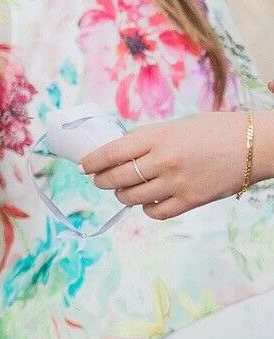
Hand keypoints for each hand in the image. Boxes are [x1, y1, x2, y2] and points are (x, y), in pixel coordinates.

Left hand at [84, 108, 259, 219]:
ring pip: (131, 197)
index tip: (83, 166)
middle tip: (99, 180)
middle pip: (116, 178)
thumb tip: (119, 151)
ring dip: (121, 195)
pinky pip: (156, 212)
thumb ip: (147, 139)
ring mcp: (177, 182)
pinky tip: (148, 201)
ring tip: (123, 190)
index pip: (110, 152)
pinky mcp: (192, 200)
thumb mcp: (175, 126)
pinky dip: (146, 209)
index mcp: (156, 137)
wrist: (255, 145)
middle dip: (101, 180)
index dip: (91, 162)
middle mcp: (163, 160)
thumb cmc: (215, 130)